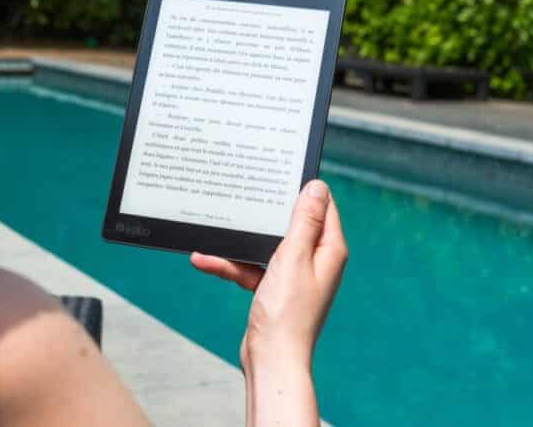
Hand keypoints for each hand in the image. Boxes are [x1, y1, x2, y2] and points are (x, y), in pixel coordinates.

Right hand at [191, 179, 347, 370]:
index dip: (303, 190)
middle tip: (243, 196)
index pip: (322, 207)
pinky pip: (251, 268)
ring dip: (239, 244)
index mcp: (328, 250)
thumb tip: (317, 187)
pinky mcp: (274, 289)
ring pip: (264, 246)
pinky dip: (230, 265)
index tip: (279, 174)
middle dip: (263, 214)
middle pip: (290, 224)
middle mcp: (314, 261)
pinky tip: (204, 260)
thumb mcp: (293, 257)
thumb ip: (304, 221)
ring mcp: (293, 276)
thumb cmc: (286, 313)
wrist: (271, 359)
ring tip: (212, 236)